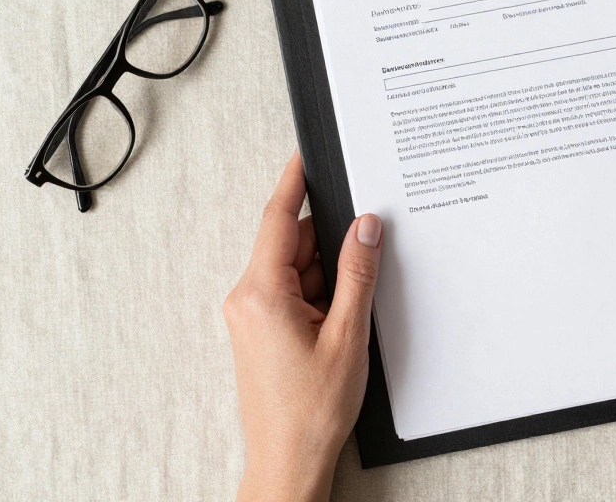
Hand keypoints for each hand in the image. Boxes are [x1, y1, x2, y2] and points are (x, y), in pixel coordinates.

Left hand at [224, 152, 381, 501]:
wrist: (289, 461)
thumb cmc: (311, 411)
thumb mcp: (347, 335)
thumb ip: (357, 273)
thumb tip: (365, 227)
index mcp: (261, 293)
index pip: (277, 218)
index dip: (294, 182)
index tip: (304, 153)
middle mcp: (248, 299)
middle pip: (293, 244)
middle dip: (331, 245)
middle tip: (367, 254)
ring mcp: (253, 316)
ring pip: (297, 270)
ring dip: (329, 277)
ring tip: (351, 316)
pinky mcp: (261, 331)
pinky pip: (294, 293)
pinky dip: (321, 296)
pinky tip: (342, 321)